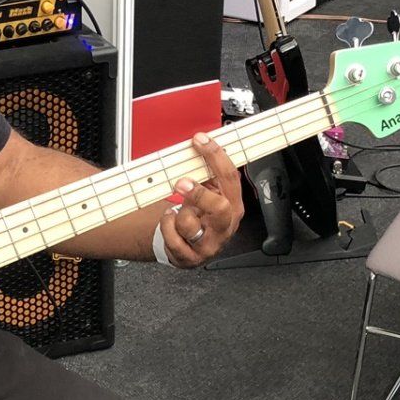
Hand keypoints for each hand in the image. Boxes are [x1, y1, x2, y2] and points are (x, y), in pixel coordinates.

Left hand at [158, 131, 241, 266]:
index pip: (230, 178)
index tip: (200, 140)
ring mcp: (210, 244)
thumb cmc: (200, 219)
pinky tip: (170, 223)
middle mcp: (225, 226)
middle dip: (199, 193)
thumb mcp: (210, 197)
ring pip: (189, 224)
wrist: (190, 250)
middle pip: (220, 207)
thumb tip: (201, 146)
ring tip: (177, 214)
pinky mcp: (192, 258)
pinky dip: (166, 227)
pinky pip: (173, 238)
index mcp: (233, 206)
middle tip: (181, 182)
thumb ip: (208, 176)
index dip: (216, 156)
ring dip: (177, 214)